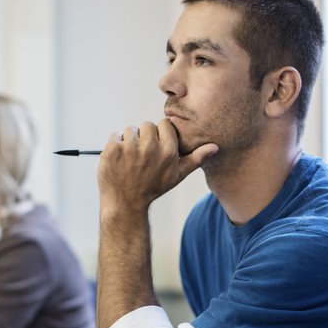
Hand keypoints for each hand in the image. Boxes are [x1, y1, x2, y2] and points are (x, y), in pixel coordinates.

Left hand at [98, 119, 217, 212]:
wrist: (126, 204)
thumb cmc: (153, 189)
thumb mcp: (177, 175)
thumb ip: (195, 159)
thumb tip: (214, 147)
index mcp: (168, 152)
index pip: (164, 124)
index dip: (160, 135)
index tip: (156, 148)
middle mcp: (150, 148)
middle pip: (147, 125)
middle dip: (144, 137)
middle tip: (142, 157)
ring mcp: (130, 148)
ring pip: (131, 130)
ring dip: (129, 141)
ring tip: (130, 160)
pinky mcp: (113, 149)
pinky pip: (115, 135)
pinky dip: (115, 145)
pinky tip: (119, 161)